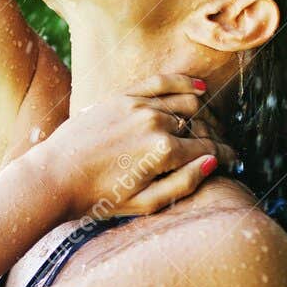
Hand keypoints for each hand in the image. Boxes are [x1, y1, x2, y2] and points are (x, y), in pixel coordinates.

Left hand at [28, 74, 236, 220]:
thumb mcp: (145, 204)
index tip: (232, 159)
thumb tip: (212, 162)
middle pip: (199, 125)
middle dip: (213, 135)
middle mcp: (155, 123)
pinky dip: (183, 82)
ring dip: (202, 113)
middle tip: (218, 144)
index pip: (208, 149)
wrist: (54, 177)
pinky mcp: (122, 97)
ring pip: (185, 104)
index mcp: (163, 152)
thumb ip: (183, 184)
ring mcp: (138, 106)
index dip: (224, 154)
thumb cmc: (98, 198)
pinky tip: (198, 87)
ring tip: (208, 124)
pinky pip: (160, 83)